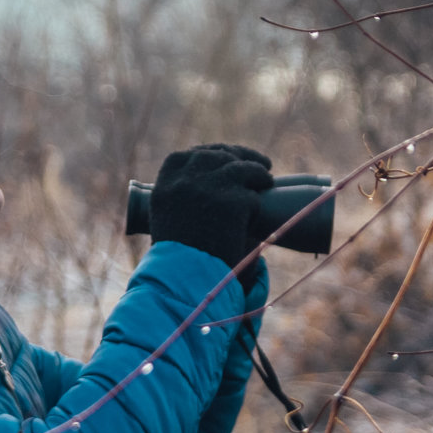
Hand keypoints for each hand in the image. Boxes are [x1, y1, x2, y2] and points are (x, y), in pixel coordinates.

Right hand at [146, 143, 273, 267]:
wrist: (184, 278)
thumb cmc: (175, 257)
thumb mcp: (166, 218)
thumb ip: (181, 197)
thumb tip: (204, 183)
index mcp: (166, 182)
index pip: (190, 155)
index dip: (211, 153)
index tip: (224, 156)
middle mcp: (187, 179)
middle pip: (217, 155)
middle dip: (238, 155)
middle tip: (256, 162)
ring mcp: (211, 187)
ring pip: (241, 168)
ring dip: (257, 171)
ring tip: (266, 178)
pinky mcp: (234, 201)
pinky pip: (253, 194)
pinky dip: (257, 202)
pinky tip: (260, 209)